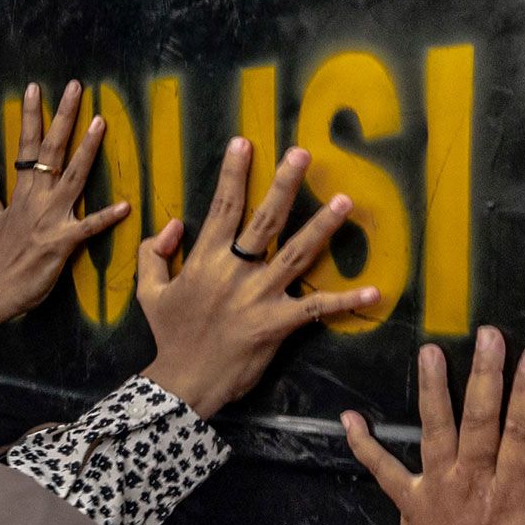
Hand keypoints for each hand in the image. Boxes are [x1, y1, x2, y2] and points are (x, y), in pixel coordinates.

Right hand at [0, 80, 130, 334]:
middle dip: (63, 117)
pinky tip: (125, 206)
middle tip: (75, 87)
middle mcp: (36, 198)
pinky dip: (106, 217)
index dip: (32, 116)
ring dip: (87, 150)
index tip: (37, 88)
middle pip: (51, 149)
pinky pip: (88, 227)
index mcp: (21, 191)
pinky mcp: (62, 242)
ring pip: (72, 176)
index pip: (26, 145)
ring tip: (101, 123)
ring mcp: (50, 218)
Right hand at [135, 138, 380, 416]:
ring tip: (344, 201)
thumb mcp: (150, 292)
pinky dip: (346, 300)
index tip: (245, 144)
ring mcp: (259, 297)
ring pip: (296, 254)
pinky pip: (316, 308)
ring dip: (322, 226)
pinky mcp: (277, 324)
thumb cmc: (170, 335)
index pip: (223, 208)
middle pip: (265, 220)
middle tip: (303, 154)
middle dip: (284, 184)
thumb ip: (153, 255)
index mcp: (205, 260)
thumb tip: (173, 225)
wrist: (184, 381)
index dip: (234, 174)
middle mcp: (235, 272)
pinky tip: (374, 290)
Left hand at [333, 329, 524, 524]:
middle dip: (486, 374)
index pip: (524, 433)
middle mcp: (473, 479)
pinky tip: (347, 417)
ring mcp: (437, 485)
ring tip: (430, 351)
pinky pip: (381, 467)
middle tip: (489, 334)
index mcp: (514, 492)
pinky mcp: (408, 498)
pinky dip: (363, 443)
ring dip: (431, 389)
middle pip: (481, 418)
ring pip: (434, 428)